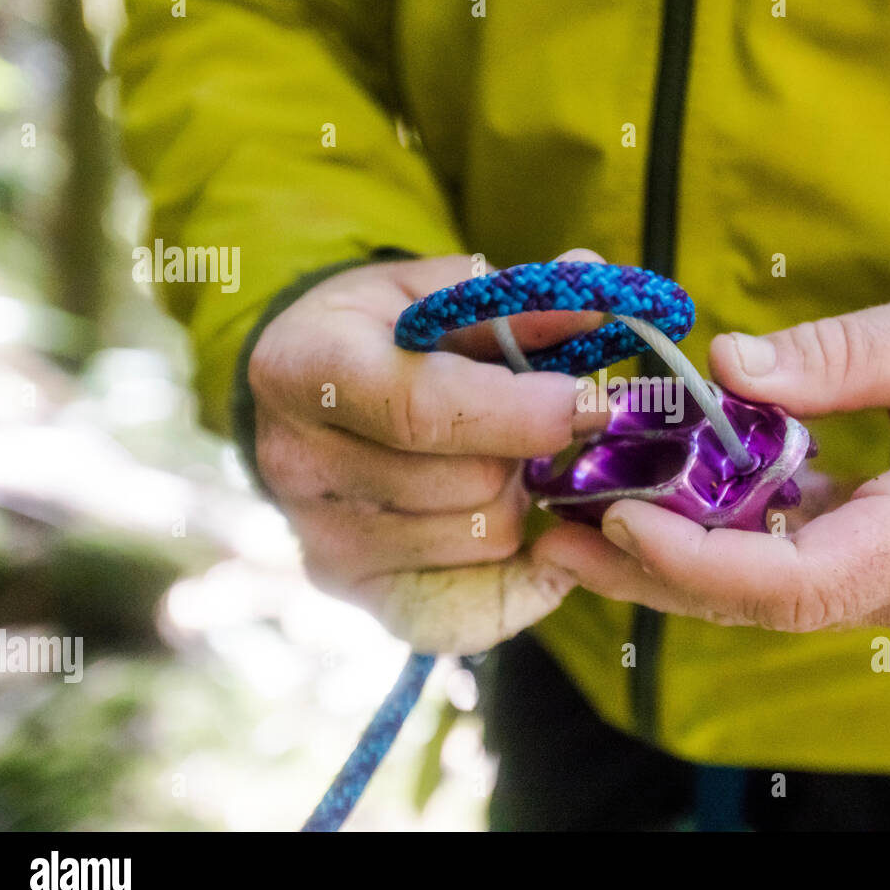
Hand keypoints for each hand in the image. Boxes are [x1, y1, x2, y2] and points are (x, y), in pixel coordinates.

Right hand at [248, 249, 603, 650]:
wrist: (308, 389)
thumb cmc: (385, 329)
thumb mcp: (438, 291)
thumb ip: (518, 302)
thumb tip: (594, 287)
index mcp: (305, 367)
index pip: (423, 409)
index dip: (523, 412)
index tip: (592, 402)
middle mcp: (295, 462)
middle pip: (469, 483)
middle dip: (525, 450)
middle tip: (527, 422)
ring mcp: (317, 536)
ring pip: (485, 538)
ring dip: (516, 499)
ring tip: (491, 459)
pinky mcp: (348, 586)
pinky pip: (472, 602)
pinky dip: (514, 568)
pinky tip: (510, 520)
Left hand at [533, 278, 889, 634]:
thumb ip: (846, 353)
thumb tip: (730, 368)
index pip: (806, 582)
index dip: (706, 563)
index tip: (625, 519)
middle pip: (762, 604)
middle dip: (654, 575)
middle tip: (554, 532)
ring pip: (761, 598)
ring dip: (667, 566)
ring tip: (571, 526)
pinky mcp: (870, 570)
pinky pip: (780, 572)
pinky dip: (710, 545)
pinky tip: (647, 511)